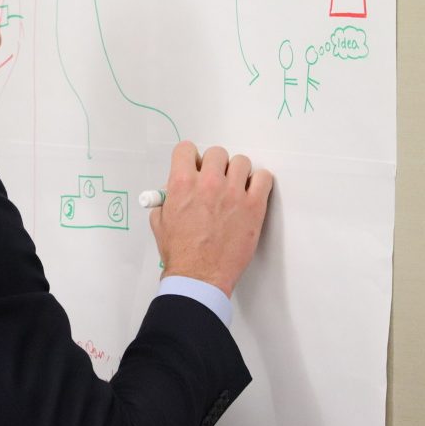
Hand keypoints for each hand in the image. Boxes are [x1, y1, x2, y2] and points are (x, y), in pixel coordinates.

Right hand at [150, 141, 272, 296]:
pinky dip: (259, 181)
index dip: (190, 158)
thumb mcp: (160, 220)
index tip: (195, 167)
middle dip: (215, 165)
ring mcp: (233, 193)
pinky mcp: (253, 206)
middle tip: (215, 180)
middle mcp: (208, 183)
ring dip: (237, 172)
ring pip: (241, 162)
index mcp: (182, 184)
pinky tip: (252, 192)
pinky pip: (264, 178)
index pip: (187, 149)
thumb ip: (167, 198)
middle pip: (217, 153)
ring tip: (235, 188)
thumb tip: (173, 189)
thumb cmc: (180, 253)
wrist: (199, 276)